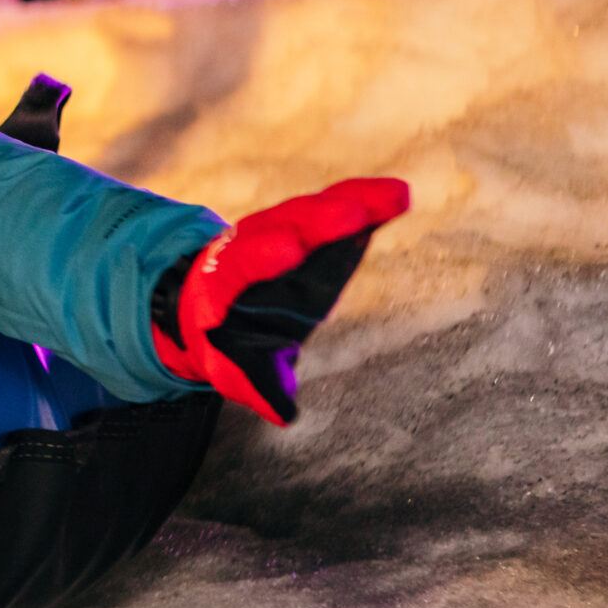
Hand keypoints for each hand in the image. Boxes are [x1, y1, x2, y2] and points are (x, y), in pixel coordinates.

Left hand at [153, 178, 408, 424]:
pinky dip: (363, 201)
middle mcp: (252, 250)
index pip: (243, 266)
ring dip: (349, 202)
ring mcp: (280, 234)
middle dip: (316, 221)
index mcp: (227, 286)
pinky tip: (399, 194)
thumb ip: (258, 387)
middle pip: (282, 228)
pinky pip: (334, 210)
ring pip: (311, 213)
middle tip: (350, 213)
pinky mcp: (309, 229)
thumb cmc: (226, 342)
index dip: (264, 258)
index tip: (287, 249)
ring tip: (392, 196)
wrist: (208, 303)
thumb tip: (283, 414)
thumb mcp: (233, 369)